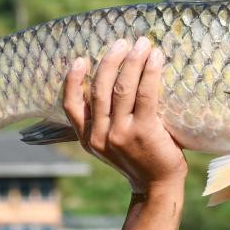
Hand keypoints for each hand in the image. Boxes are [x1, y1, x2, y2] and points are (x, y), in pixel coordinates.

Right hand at [63, 37, 186, 192]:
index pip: (71, 106)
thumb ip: (105, 122)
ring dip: (131, 62)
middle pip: (99, 89)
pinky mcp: (143, 132)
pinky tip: (156, 59)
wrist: (158, 187)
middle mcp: (99, 136)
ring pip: (122, 89)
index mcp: (87, 139)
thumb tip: (111, 85)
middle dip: (110, 61)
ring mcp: (120, 134)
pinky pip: (145, 95)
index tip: (80, 59)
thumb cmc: (140, 160)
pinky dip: (150, 73)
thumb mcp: (113, 145)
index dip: (73, 80)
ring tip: (141, 44)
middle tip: (121, 42)